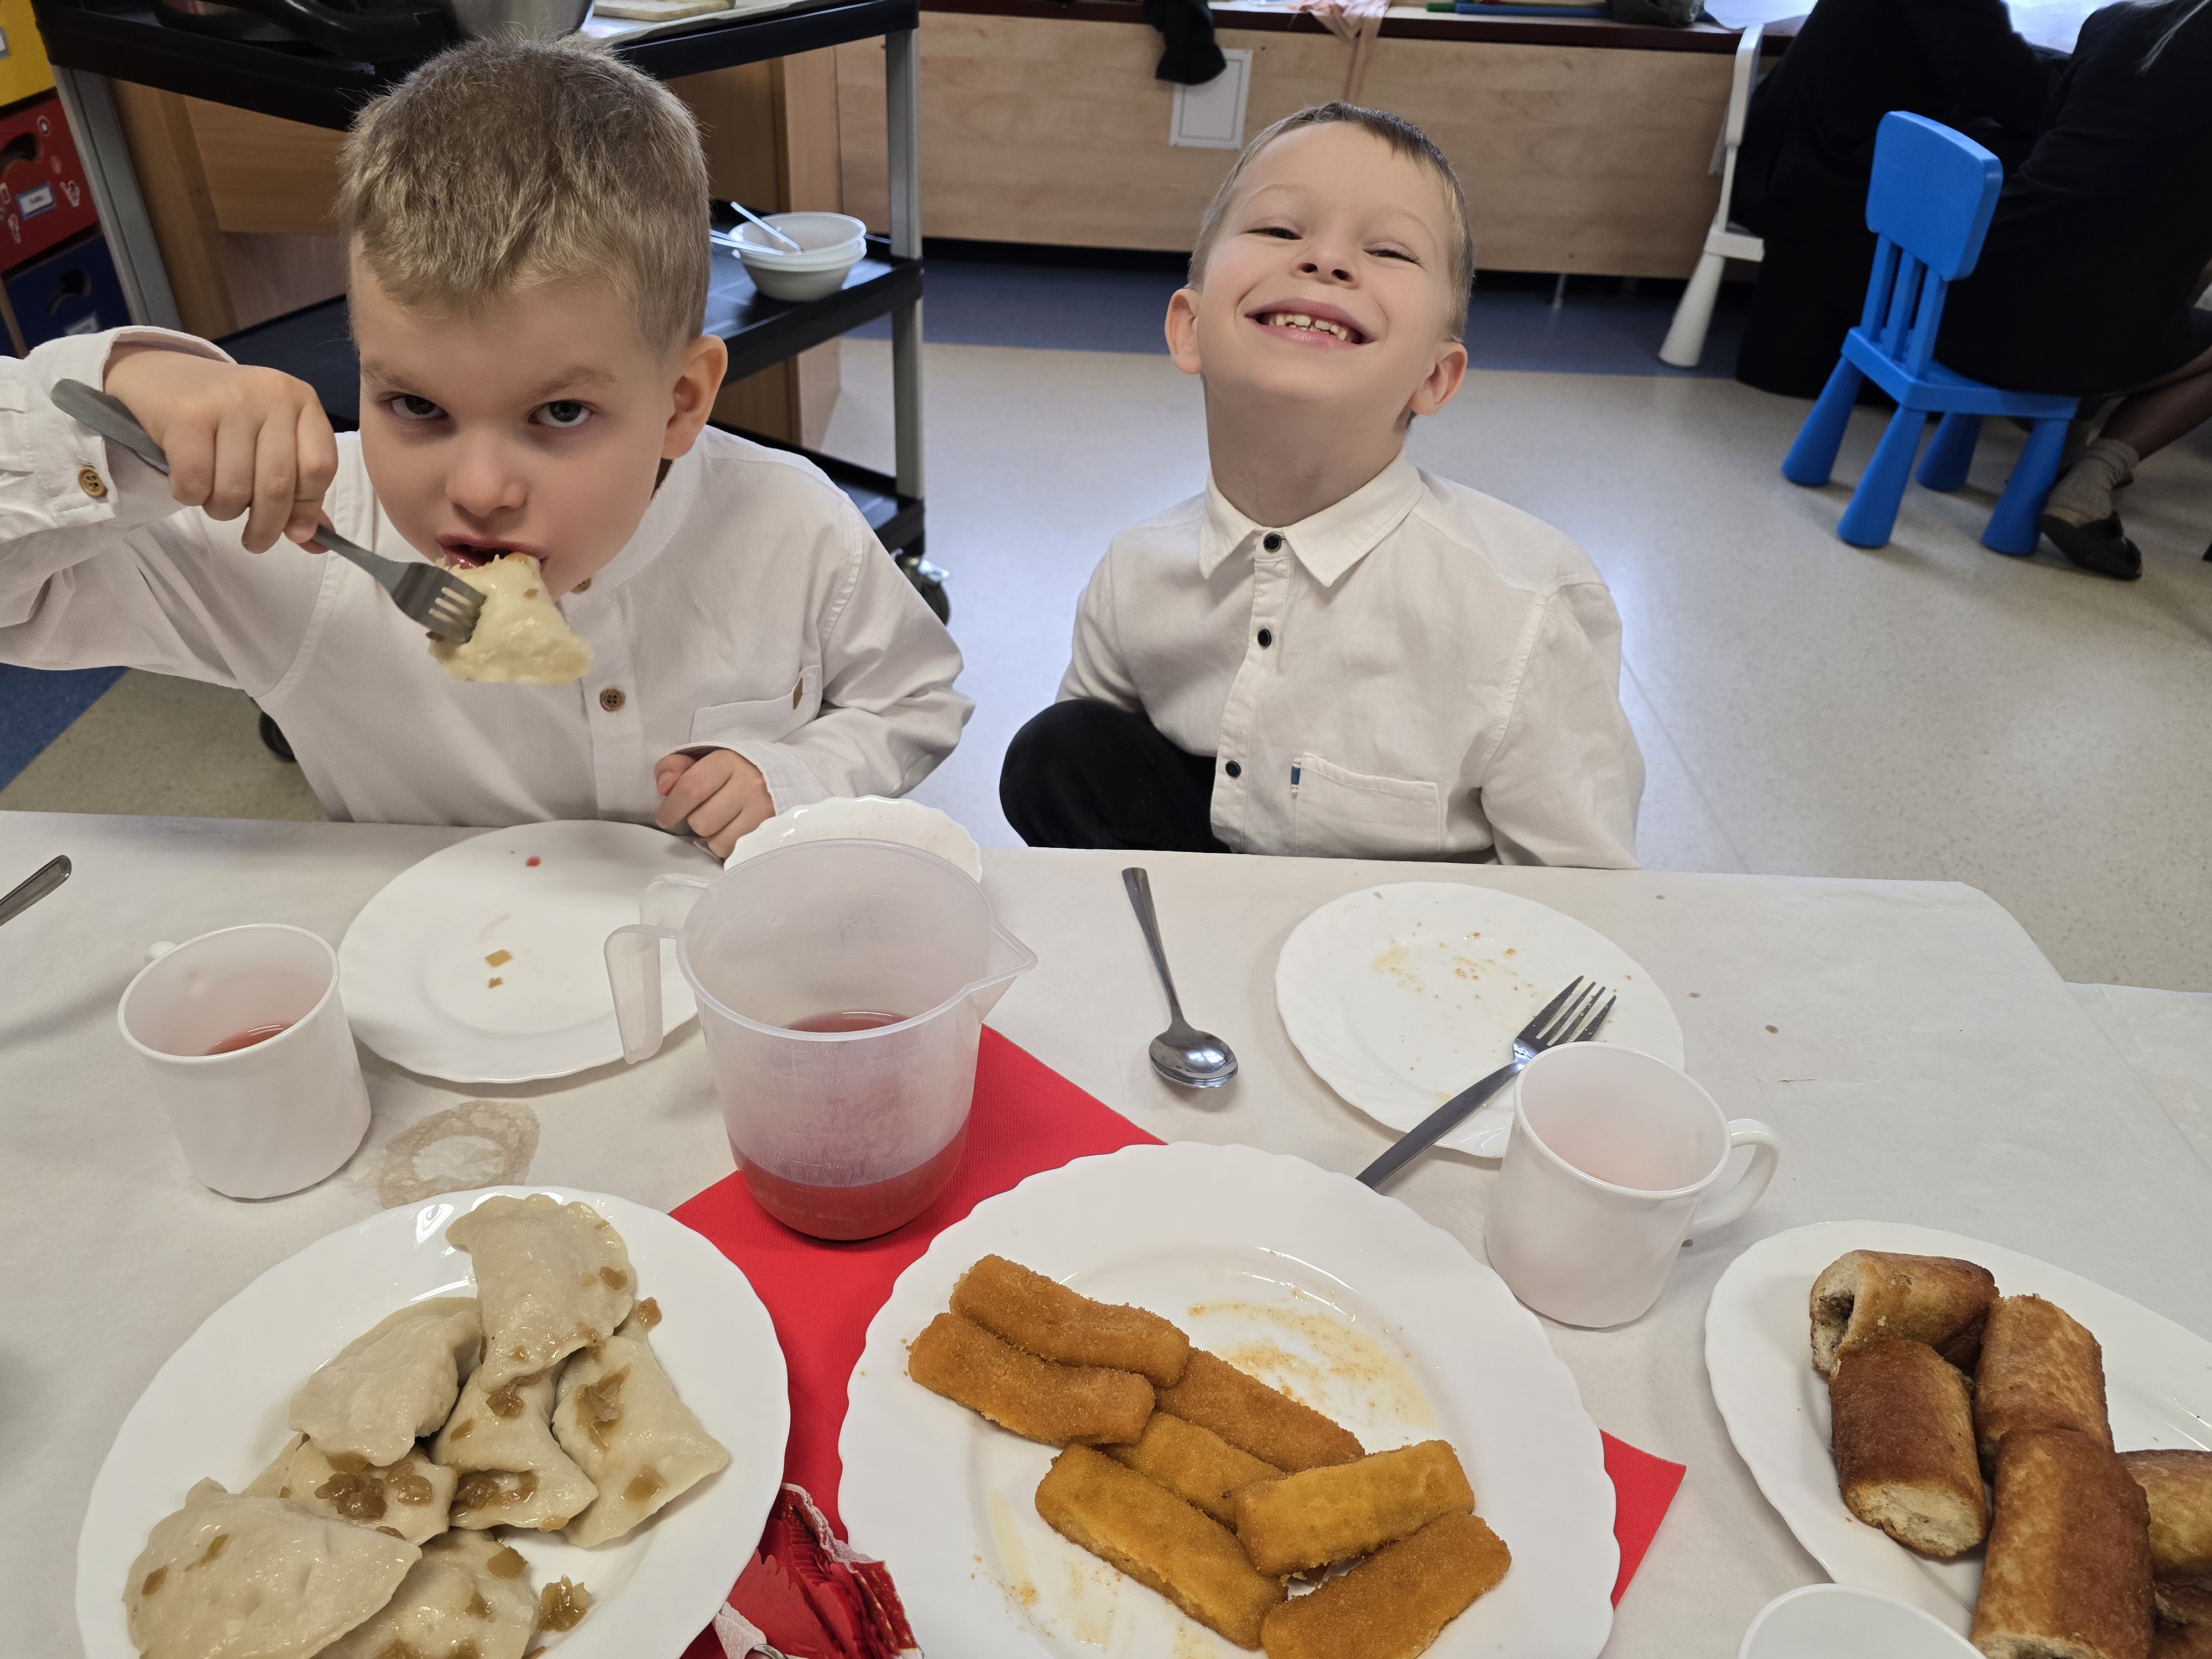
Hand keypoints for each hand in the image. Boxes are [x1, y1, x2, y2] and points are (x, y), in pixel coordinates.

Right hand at [102, 345, 337, 553]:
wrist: (163, 376)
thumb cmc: (226, 416)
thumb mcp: (271, 440)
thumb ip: (298, 488)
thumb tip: (316, 544)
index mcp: (301, 400)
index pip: (319, 467)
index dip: (308, 507)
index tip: (295, 532)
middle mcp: (270, 396)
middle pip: (278, 485)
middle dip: (267, 526)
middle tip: (256, 542)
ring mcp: (228, 402)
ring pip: (236, 490)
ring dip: (224, 511)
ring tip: (216, 500)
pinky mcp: (186, 416)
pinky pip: (196, 483)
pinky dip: (192, 497)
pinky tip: (188, 485)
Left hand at [655, 749, 773, 856]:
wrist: (783, 773)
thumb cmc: (733, 770)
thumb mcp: (703, 759)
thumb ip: (674, 767)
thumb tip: (664, 788)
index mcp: (727, 762)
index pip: (691, 788)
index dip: (671, 808)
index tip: (664, 818)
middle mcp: (749, 785)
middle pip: (702, 821)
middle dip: (694, 821)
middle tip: (702, 813)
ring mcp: (762, 810)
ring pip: (717, 841)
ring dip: (712, 836)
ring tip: (721, 821)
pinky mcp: (770, 831)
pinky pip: (734, 851)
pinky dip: (728, 845)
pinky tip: (733, 830)